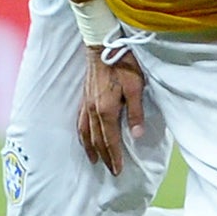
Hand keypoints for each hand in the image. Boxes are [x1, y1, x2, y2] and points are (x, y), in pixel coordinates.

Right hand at [77, 43, 147, 176]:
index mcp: (106, 110)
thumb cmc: (124, 64)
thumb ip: (136, 112)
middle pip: (97, 140)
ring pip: (85, 133)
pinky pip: (79, 122)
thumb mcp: (136, 87)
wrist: (103, 45)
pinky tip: (84, 137)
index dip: (115, 156)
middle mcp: (93, 111)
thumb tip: (137, 135)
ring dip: (90, 148)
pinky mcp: (84, 98)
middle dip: (104, 156)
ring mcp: (86, 104)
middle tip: (110, 170)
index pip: (111, 140)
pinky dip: (82, 135)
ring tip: (94, 160)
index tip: (118, 170)